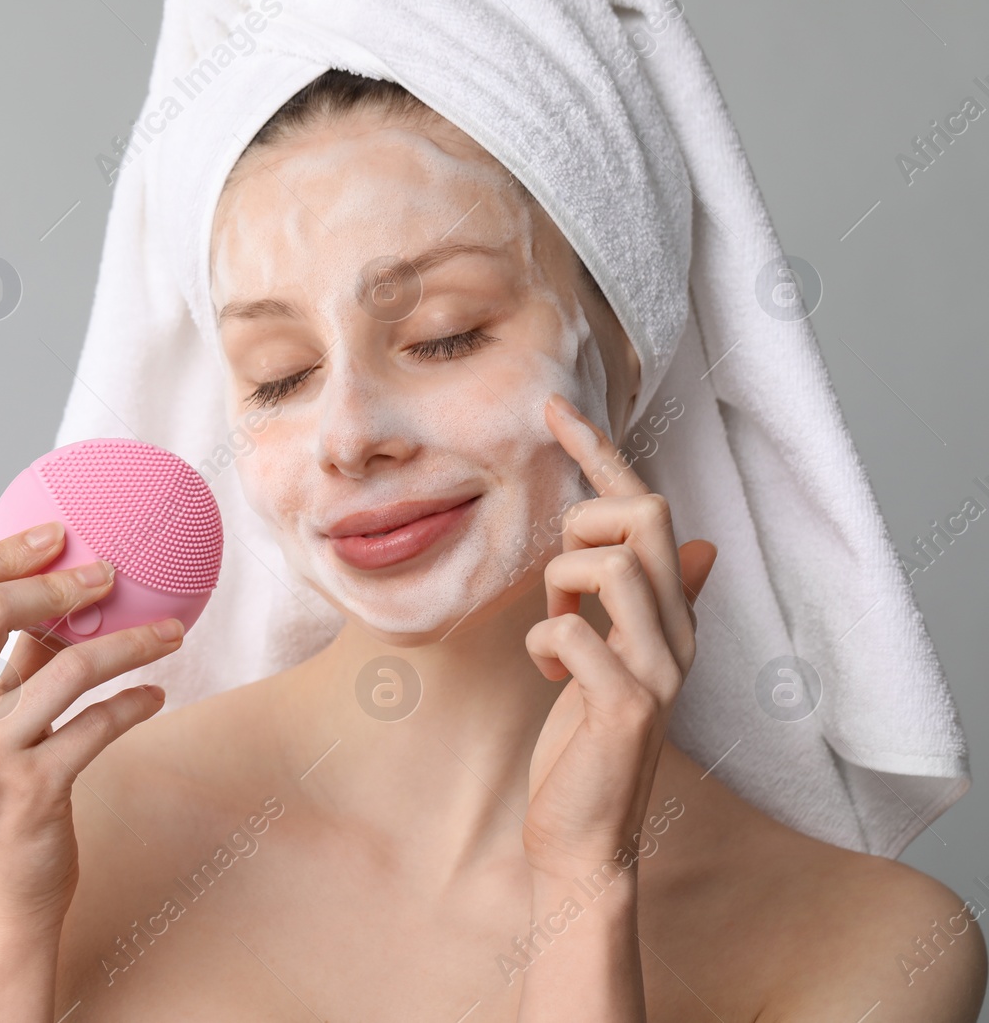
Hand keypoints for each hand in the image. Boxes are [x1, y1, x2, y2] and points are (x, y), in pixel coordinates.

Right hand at [0, 521, 183, 933]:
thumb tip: (54, 592)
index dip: (2, 551)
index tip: (55, 535)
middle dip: (61, 580)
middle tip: (110, 574)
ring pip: (66, 664)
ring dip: (130, 641)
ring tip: (169, 632)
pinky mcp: (32, 792)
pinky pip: (99, 724)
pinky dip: (135, 701)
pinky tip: (154, 693)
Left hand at [520, 393, 716, 878]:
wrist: (585, 835)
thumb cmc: (586, 742)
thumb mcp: (615, 657)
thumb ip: (647, 600)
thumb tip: (700, 545)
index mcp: (672, 611)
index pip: (647, 508)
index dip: (601, 453)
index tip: (553, 408)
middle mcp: (678, 631)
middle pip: (643, 516)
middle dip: (582, 525)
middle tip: (561, 584)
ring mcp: (659, 669)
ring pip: (607, 565)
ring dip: (559, 586)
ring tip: (556, 630)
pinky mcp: (627, 706)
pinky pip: (570, 632)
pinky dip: (543, 641)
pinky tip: (550, 673)